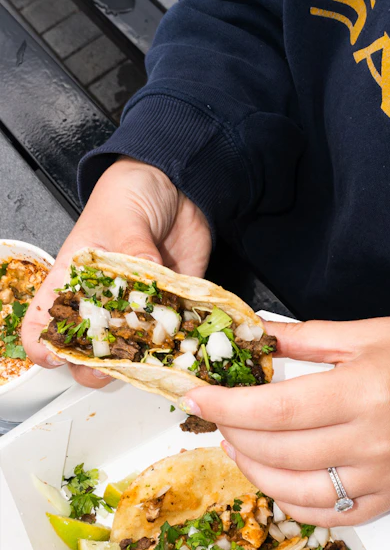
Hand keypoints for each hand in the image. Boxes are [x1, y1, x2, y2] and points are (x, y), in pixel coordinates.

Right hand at [22, 157, 210, 387]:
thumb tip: (142, 278)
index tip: (58, 356)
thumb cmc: (131, 193)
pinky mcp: (173, 304)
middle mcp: (103, 301)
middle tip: (112, 364)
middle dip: (97, 366)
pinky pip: (175, 333)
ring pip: (133, 351)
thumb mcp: (122, 217)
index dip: (45, 346)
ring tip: (153, 356)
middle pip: (89, 351)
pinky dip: (181, 341)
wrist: (176, 183)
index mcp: (73, 280)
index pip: (44, 323)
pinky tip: (185, 342)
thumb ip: (131, 250)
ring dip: (143, 360)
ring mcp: (138, 307)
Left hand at [180, 316, 389, 525]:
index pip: (275, 408)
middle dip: (233, 432)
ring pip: (295, 490)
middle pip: (278, 450)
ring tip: (238, 445)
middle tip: (217, 414)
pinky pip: (328, 514)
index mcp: (363, 392)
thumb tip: (253, 335)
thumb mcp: (366, 334)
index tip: (196, 396)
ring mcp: (379, 477)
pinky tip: (275, 479)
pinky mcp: (387, 498)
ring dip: (254, 469)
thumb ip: (304, 338)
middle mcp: (370, 441)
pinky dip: (291, 501)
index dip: (226, 405)